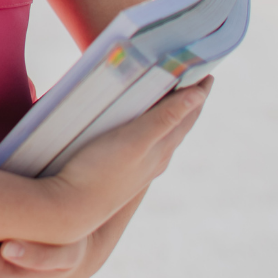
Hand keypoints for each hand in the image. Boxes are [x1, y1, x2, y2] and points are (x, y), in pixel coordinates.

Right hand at [39, 76, 213, 243]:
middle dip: (186, 98)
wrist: (71, 209)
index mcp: (163, 149)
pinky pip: (142, 140)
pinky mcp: (119, 168)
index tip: (206, 68)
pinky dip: (146, 122)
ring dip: (167, 110)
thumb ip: (165, 118)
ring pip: (161, 132)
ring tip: (164, 90)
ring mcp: (138, 166)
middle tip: (188, 73)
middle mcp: (156, 159)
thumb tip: (200, 94)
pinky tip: (132, 120)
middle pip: (179, 123)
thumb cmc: (100, 172)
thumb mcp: (135, 140)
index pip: (190, 114)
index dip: (200, 91)